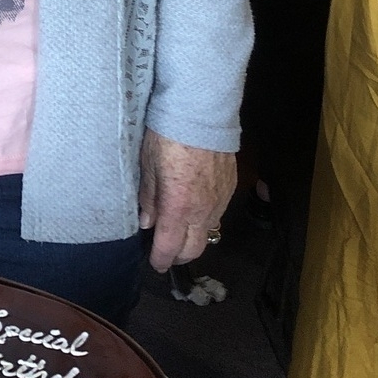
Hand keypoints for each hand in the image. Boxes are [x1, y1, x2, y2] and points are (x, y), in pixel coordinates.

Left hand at [138, 129, 236, 271]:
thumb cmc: (167, 137)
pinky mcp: (231, 188)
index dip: (160, 260)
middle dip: (179, 255)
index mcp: (177, 207)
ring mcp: (220, 201)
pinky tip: (195, 208)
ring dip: (194, 237)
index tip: (155, 264)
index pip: (169, 247)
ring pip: (208, 232)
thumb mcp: (147, 166)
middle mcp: (202, 211)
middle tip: (167, 251)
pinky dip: (205, 218)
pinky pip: (218, 213)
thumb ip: (148, 198)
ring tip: (179, 229)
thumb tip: (146, 221)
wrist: (200, 113)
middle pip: (194, 249)